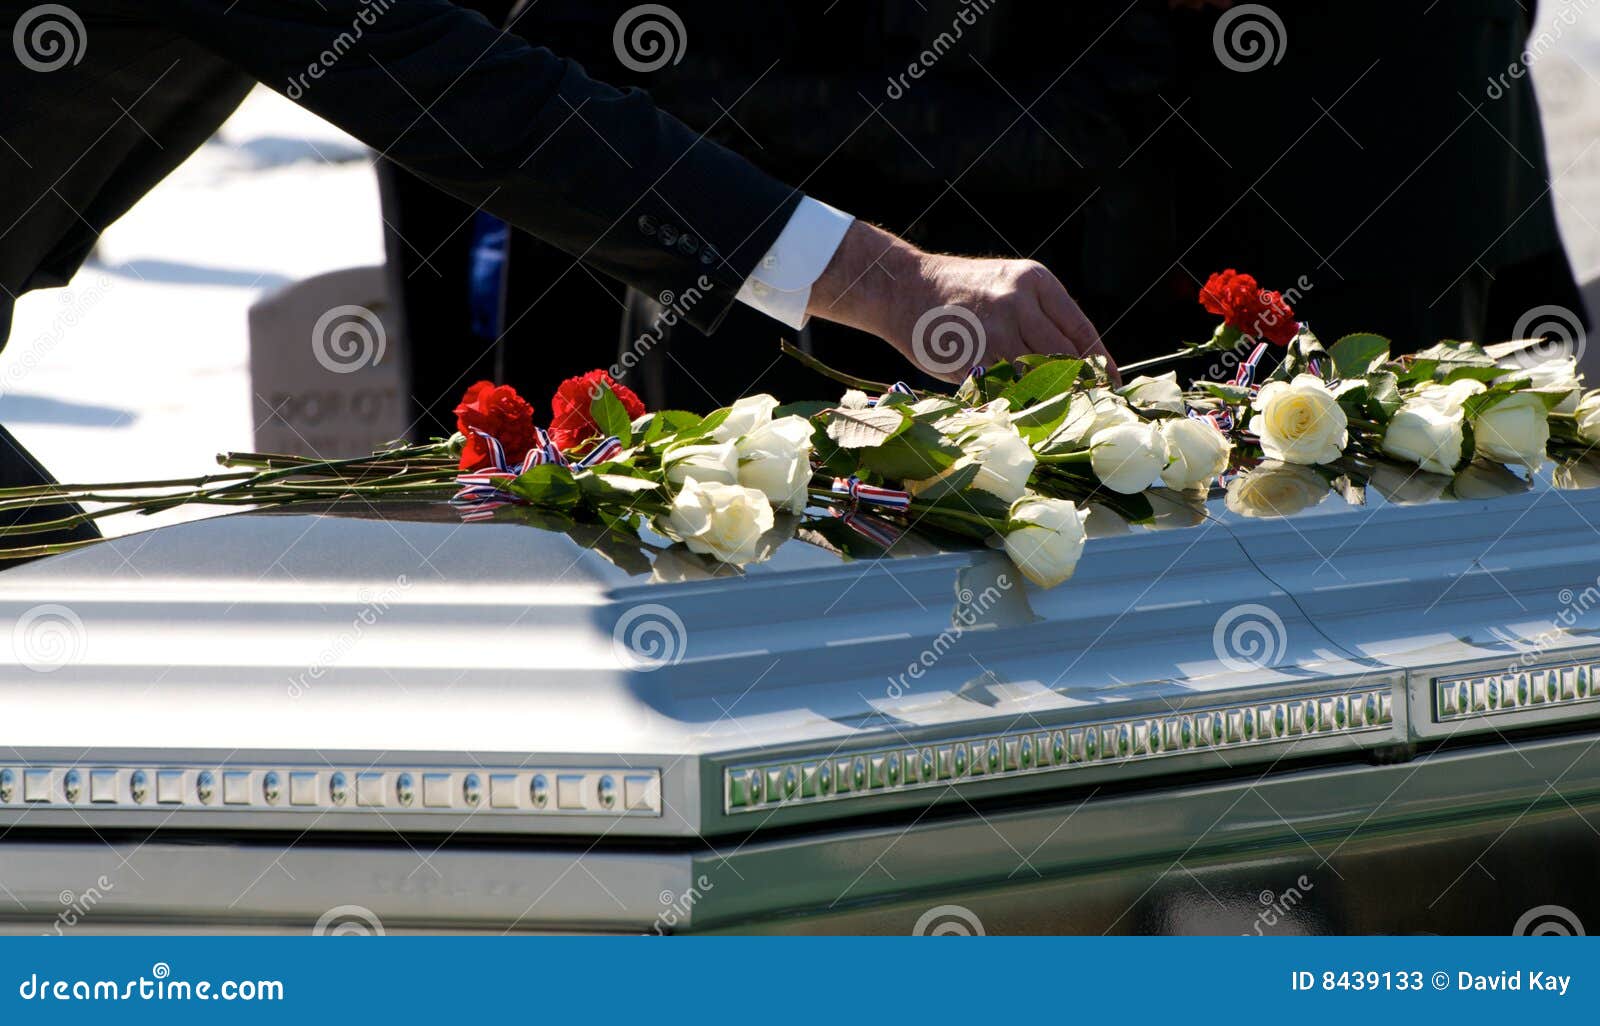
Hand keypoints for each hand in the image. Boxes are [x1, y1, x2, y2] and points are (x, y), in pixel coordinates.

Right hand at [806, 221, 1115, 384]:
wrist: (902, 287)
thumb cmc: (957, 294)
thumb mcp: (1006, 287)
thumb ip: (1037, 319)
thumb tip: (1074, 365)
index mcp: (1036, 282)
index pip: (1082, 330)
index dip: (1100, 363)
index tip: (1111, 385)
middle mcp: (1021, 301)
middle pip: (1065, 356)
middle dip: (1079, 386)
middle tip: (1088, 407)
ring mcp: (997, 329)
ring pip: (1037, 375)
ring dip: (1047, 398)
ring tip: (1054, 414)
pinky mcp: (973, 353)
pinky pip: (1004, 387)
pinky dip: (1013, 401)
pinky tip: (1016, 410)